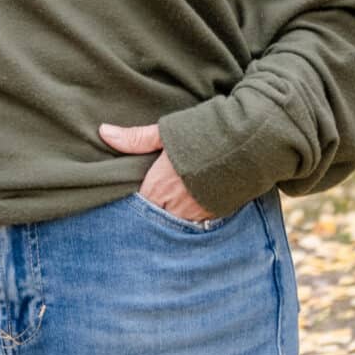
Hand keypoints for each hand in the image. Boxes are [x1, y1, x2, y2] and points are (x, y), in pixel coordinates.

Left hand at [97, 120, 215, 229]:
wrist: (250, 141)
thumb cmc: (205, 132)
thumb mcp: (166, 131)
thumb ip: (135, 138)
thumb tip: (103, 132)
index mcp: (159, 187)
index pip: (137, 206)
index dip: (135, 202)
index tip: (135, 195)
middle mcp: (176, 206)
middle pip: (156, 217)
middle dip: (154, 211)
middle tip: (155, 200)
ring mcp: (198, 213)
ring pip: (177, 222)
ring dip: (173, 215)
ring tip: (173, 202)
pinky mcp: (217, 214)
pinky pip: (199, 223)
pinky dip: (193, 216)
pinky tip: (194, 203)